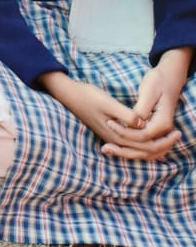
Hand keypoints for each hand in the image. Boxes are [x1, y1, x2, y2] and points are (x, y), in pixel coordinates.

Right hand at [41, 72, 179, 159]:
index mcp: (116, 133)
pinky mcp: (109, 133)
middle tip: (177, 136)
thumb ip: (125, 114)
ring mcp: (111, 138)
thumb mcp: (107, 102)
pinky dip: (143, 146)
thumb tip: (142, 123)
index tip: (176, 132)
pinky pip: (130, 146)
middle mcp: (114, 140)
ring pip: (137, 150)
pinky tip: (149, 141)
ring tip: (168, 140)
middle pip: (143, 151)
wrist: (69, 95)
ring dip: (154, 147)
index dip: (162, 140)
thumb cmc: (87, 96)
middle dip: (162, 146)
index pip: (144, 144)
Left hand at [105, 50, 190, 159]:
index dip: (125, 132)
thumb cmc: (158, 81)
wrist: (170, 77)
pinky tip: (116, 146)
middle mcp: (163, 130)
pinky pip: (145, 145)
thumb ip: (141, 110)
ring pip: (145, 150)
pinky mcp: (154, 128)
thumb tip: (133, 124)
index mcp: (162, 122)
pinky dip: (132, 148)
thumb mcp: (149, 91)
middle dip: (124, 149)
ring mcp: (160, 131)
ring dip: (127, 152)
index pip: (143, 136)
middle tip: (104, 148)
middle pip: (144, 148)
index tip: (108, 123)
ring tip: (107, 149)